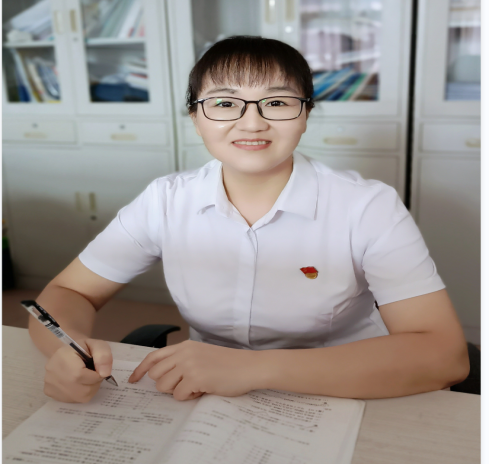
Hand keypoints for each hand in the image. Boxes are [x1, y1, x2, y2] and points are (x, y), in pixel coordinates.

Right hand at [44, 339, 112, 402]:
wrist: (66, 352)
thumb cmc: (83, 348)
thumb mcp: (96, 345)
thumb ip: (103, 355)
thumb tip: (105, 373)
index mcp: (64, 359)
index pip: (83, 376)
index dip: (97, 374)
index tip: (97, 368)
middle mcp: (53, 375)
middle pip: (83, 390)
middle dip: (94, 383)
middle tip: (92, 373)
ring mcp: (50, 386)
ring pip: (80, 397)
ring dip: (88, 389)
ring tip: (85, 377)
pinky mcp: (50, 393)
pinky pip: (72, 399)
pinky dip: (79, 393)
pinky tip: (77, 382)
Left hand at [128, 340, 262, 400]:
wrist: (249, 366)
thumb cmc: (228, 363)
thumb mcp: (201, 354)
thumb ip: (183, 359)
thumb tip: (162, 375)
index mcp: (184, 346)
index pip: (153, 356)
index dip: (140, 369)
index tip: (133, 379)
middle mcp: (184, 353)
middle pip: (155, 374)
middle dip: (166, 384)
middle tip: (184, 385)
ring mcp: (189, 365)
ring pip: (163, 386)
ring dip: (177, 391)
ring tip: (196, 387)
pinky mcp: (195, 378)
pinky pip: (178, 396)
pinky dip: (189, 397)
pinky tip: (203, 390)